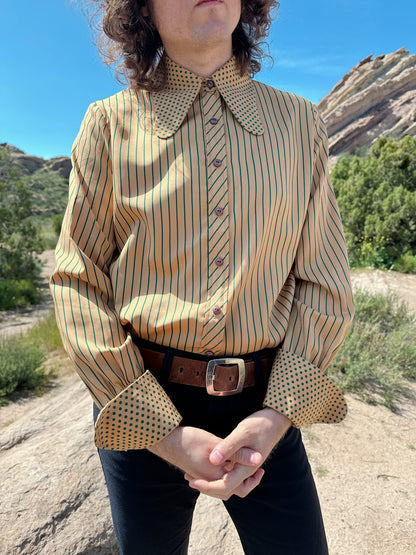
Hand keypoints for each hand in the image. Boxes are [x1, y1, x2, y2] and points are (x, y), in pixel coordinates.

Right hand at [147, 426, 261, 481]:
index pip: (239, 487)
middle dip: (244, 482)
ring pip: (221, 485)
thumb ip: (238, 453)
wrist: (166, 440)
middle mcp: (208, 482)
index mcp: (215, 478)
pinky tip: (226, 462)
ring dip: (233, 478)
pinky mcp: (196, 472)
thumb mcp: (217, 444)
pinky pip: (214, 480)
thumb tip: (259, 459)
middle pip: (231, 490)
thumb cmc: (190, 440)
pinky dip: (223, 475)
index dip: (252, 480)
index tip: (260, 467)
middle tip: (255, 469)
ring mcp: (200, 478)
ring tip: (242, 464)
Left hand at [185, 408, 291, 499]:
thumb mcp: (242, 433)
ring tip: (197, 475)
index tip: (192, 480)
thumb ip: (228, 447)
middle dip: (208, 488)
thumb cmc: (260, 424)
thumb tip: (212, 461)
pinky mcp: (246, 460)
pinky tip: (210, 464)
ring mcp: (247, 466)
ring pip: (229, 482)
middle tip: (191, 480)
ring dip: (213, 482)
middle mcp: (247, 470)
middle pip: (227, 490)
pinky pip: (231, 472)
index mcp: (246, 468)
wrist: (276, 419)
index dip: (207, 487)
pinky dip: (219, 473)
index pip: (225, 487)